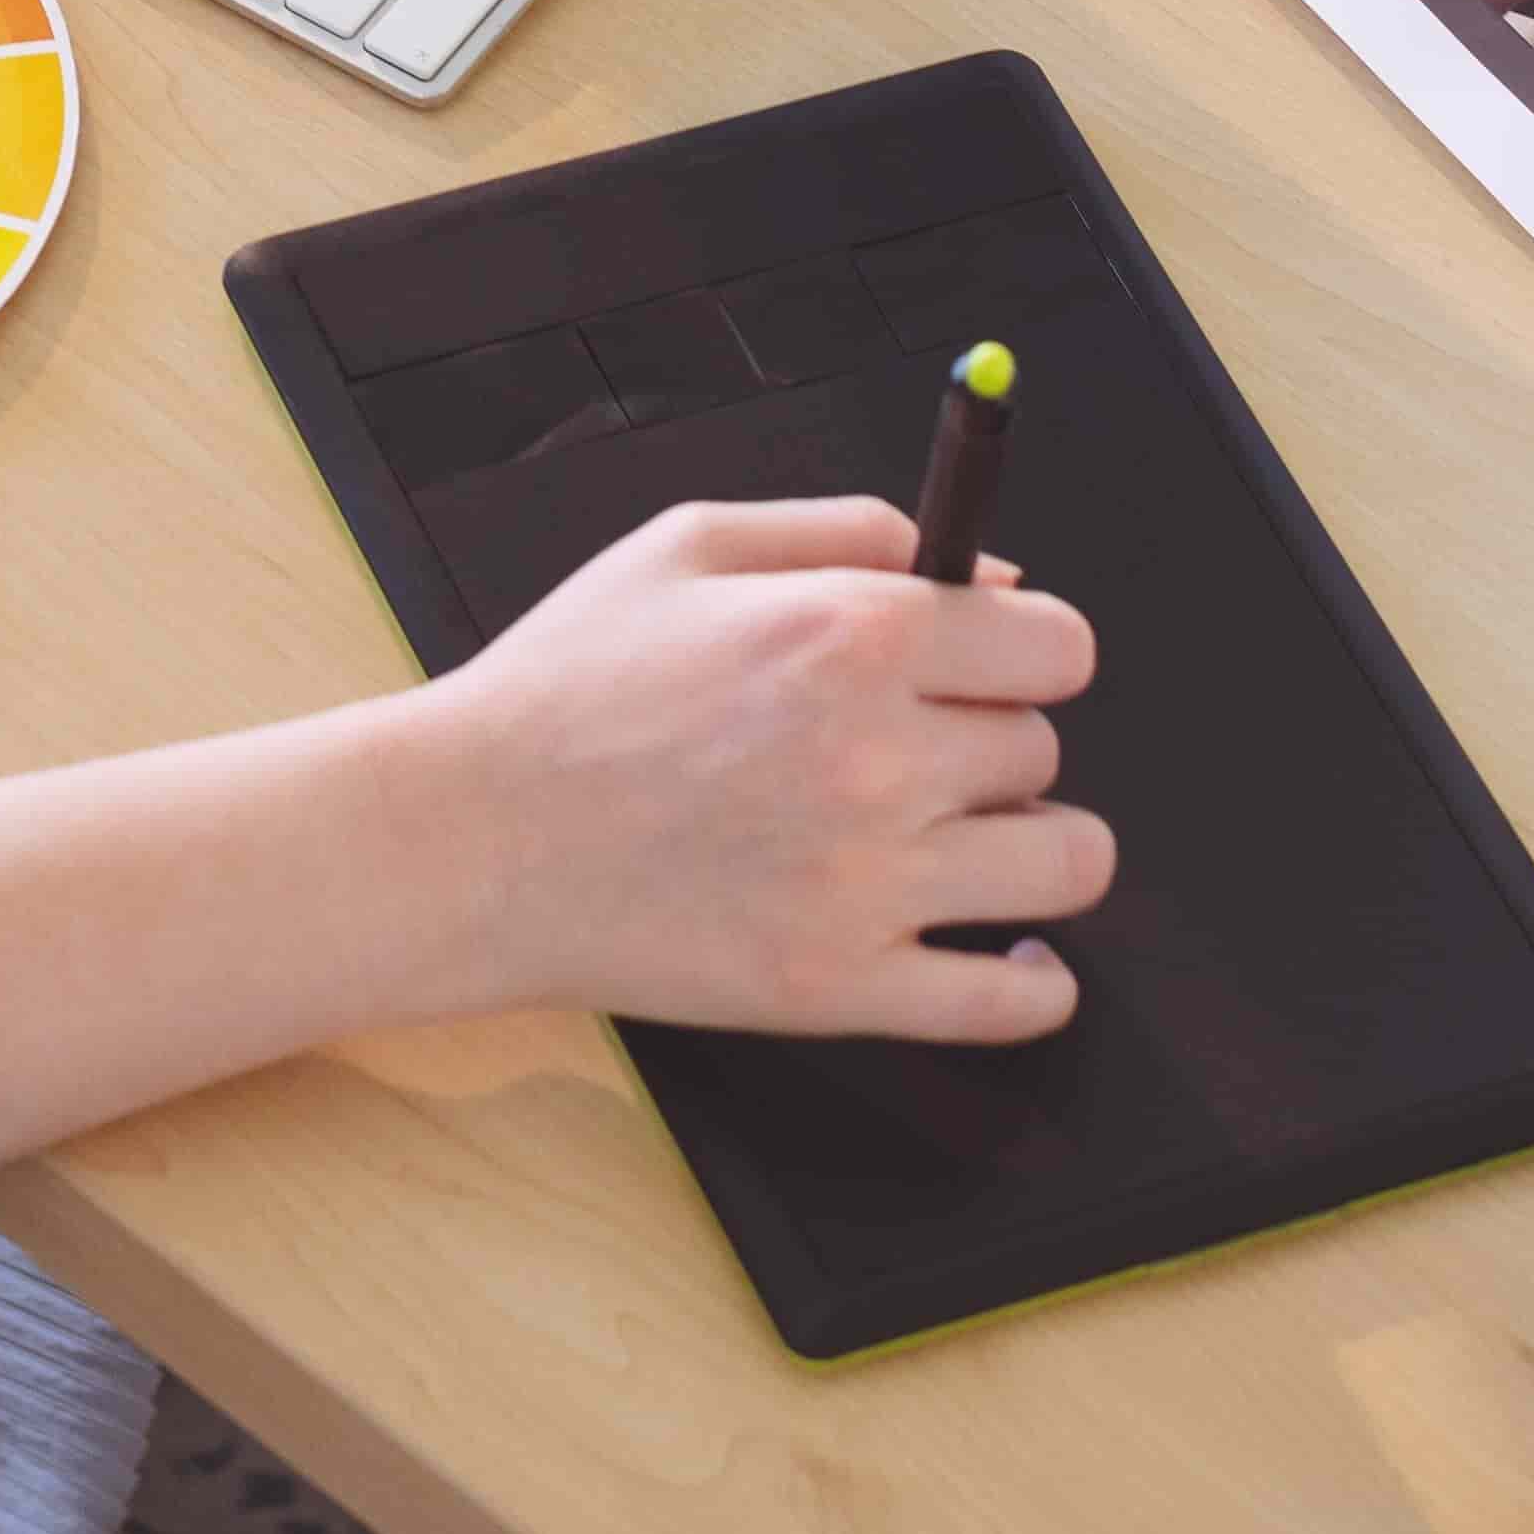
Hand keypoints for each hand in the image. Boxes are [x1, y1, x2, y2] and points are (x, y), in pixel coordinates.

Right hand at [401, 498, 1105, 1045]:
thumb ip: (855, 530)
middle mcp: (880, 756)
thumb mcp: (693, 546)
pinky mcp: (841, 987)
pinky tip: (1016, 959)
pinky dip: (1035, 986)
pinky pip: (1012, 1004)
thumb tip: (994, 572)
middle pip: (1044, 748)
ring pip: (1065, 862)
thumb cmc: (565, 689)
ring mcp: (867, 882)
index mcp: (852, 632)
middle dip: (992, 738)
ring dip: (1028, 845)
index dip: (1027, 648)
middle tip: (915, 747)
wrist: (469, 838)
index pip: (1057, 645)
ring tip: (964, 839)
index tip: (995, 663)